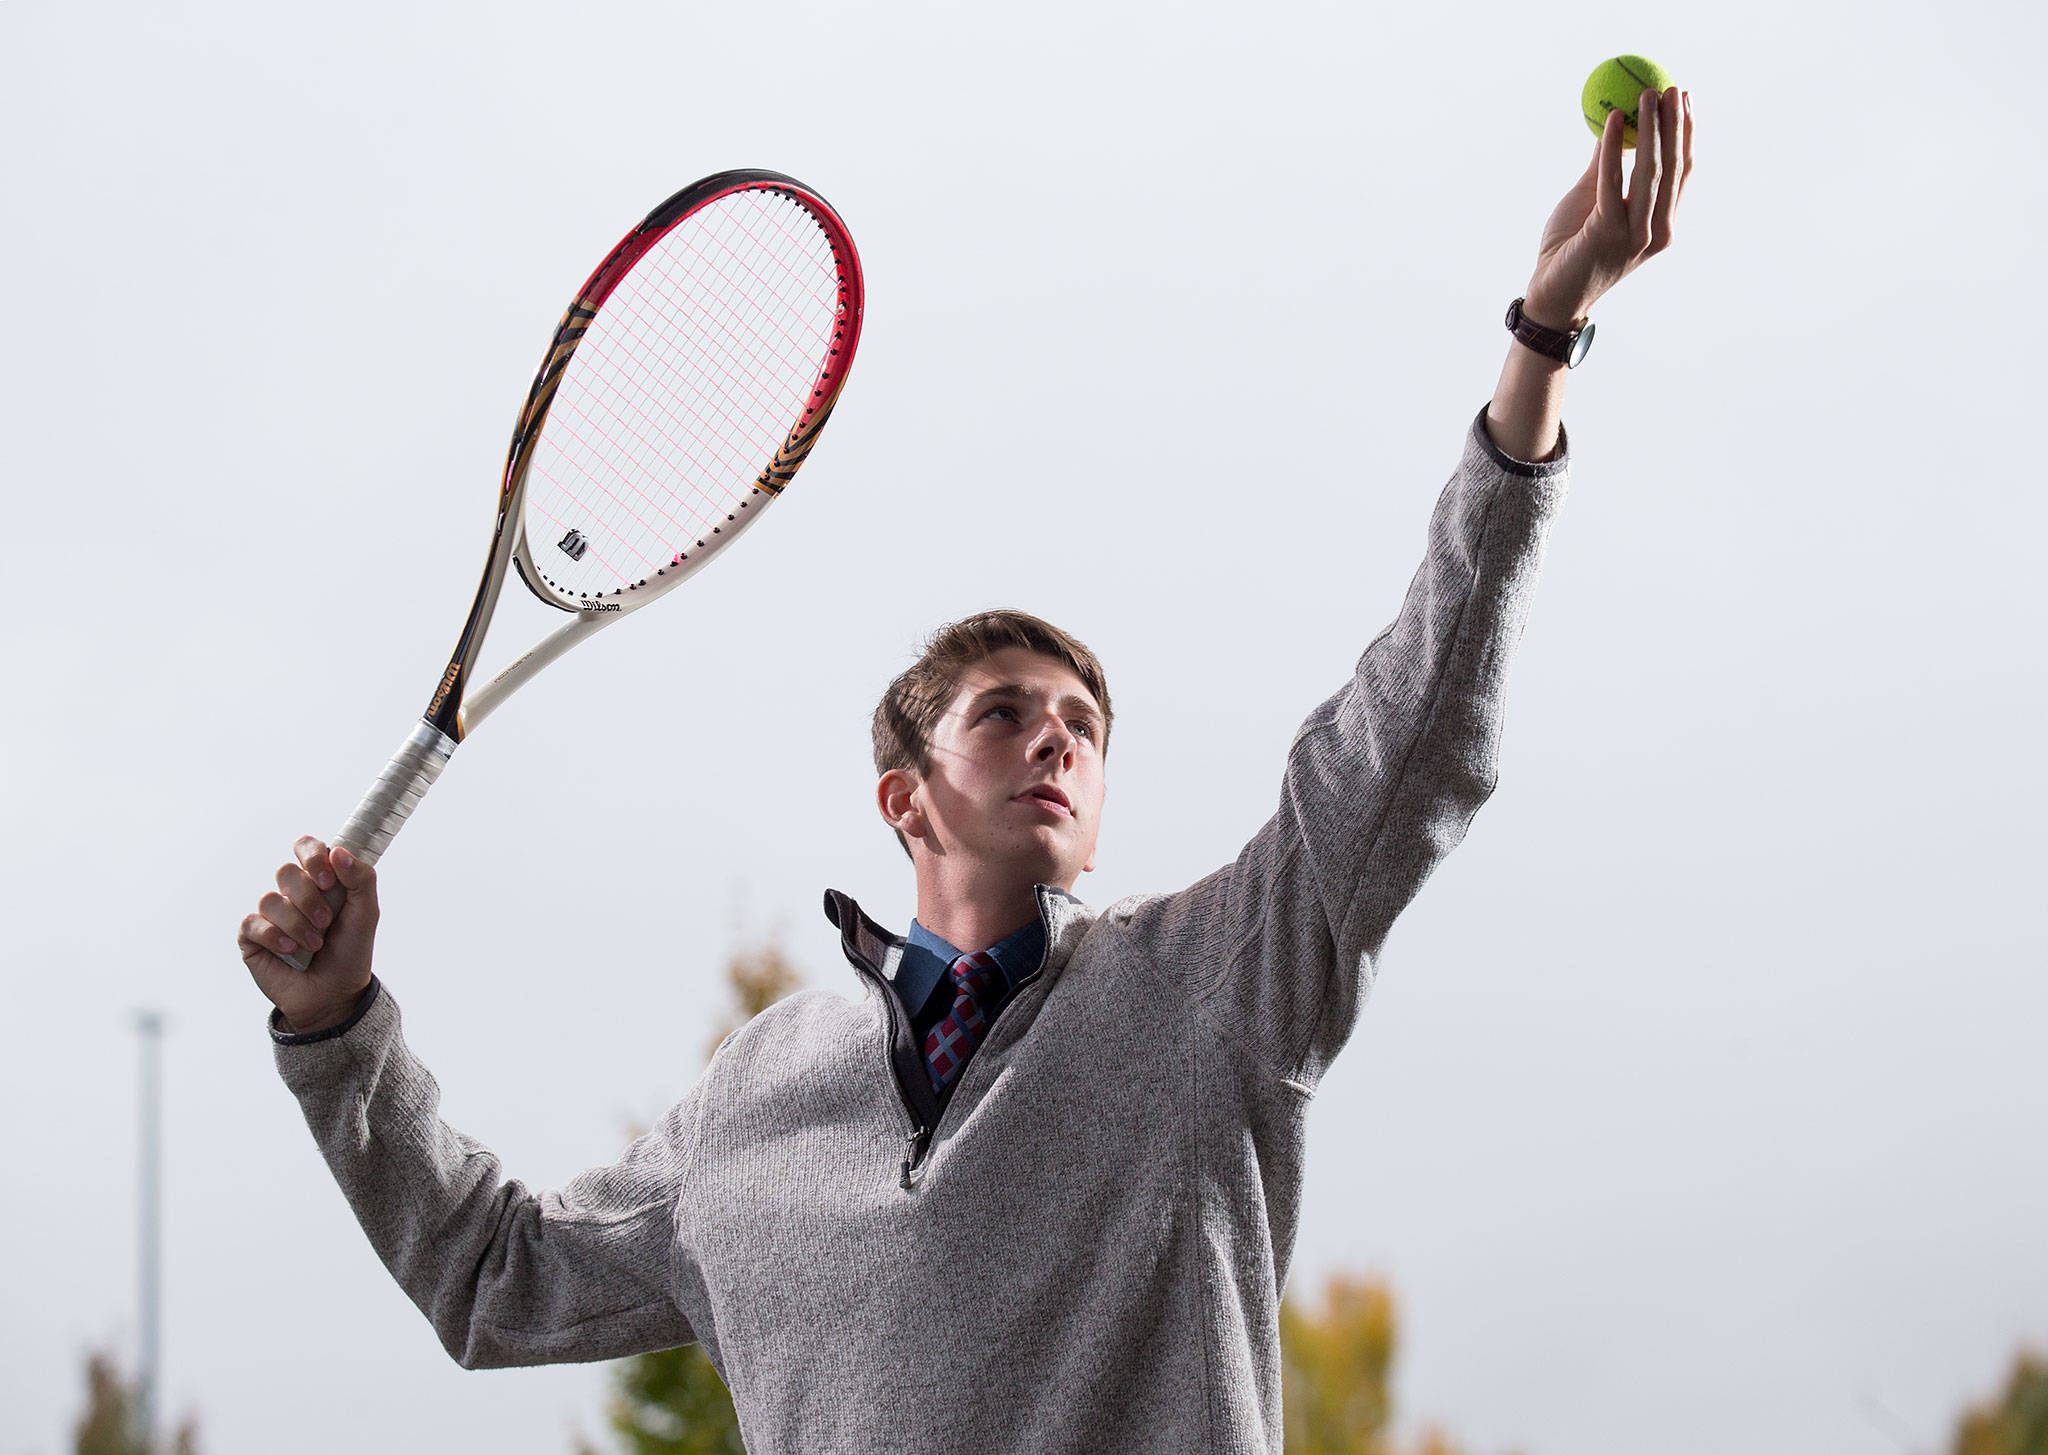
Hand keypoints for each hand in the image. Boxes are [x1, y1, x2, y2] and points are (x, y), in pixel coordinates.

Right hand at [239, 836, 378, 1033]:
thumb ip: (361, 878)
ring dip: (297, 924)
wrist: (335, 995)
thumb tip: (338, 851)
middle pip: (285, 872)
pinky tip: (291, 951)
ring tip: (314, 945)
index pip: (306, 847)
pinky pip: (253, 923)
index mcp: (319, 881)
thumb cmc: (351, 952)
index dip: (312, 856)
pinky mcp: (252, 937)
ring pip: (270, 900)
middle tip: (326, 923)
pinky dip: (275, 937)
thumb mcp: (366, 914)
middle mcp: (292, 894)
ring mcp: (270, 915)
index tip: (328, 880)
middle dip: (309, 899)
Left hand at [1523, 85, 1692, 327]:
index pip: (1682, 171)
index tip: (1683, 97)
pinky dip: (1612, 147)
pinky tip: (1612, 119)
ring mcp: (1635, 235)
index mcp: (1662, 224)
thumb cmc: (1572, 248)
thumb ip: (1606, 165)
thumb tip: (1616, 120)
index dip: (1686, 132)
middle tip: (1670, 87)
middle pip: (1673, 168)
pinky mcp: (1607, 234)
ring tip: (1645, 93)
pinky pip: (1611, 181)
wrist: (1551, 295)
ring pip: (1649, 172)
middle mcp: (1657, 231)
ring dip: (1650, 127)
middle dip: (1675, 123)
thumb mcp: (1592, 198)